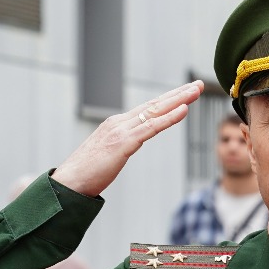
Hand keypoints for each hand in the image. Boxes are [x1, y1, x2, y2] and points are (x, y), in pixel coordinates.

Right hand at [53, 81, 204, 196]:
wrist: (69, 183)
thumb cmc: (86, 174)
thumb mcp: (107, 154)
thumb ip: (121, 146)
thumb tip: (131, 145)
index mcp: (116, 125)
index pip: (147, 109)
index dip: (168, 100)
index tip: (186, 93)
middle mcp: (119, 123)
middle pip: (154, 104)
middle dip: (178, 94)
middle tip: (199, 85)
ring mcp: (121, 131)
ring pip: (155, 111)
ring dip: (179, 100)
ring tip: (196, 92)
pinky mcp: (123, 143)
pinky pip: (150, 128)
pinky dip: (169, 118)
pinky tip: (184, 110)